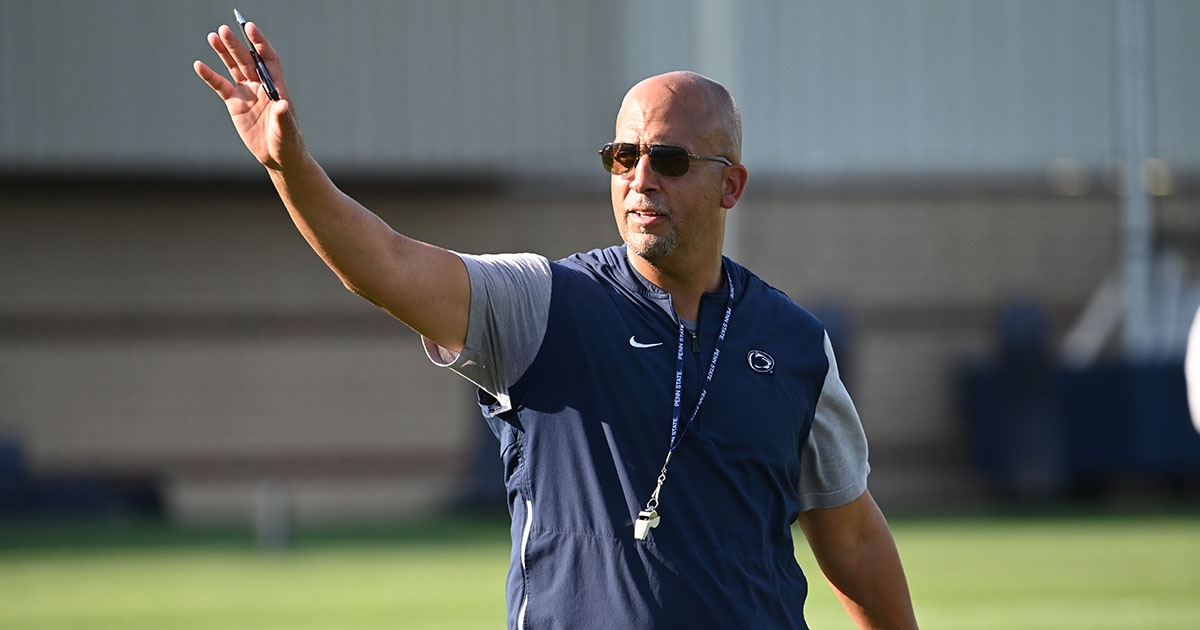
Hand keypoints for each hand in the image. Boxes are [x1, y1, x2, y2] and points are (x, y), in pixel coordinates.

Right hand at [194, 22, 300, 169]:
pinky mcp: (235, 104)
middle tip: (224, 30)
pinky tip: (199, 65)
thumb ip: (283, 117)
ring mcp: (247, 93)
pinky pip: (220, 86)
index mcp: (276, 87)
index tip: (249, 27)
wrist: (277, 157)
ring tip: (213, 36)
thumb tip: (283, 104)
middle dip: (236, 45)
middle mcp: (261, 86)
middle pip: (247, 59)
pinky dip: (210, 76)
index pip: (268, 58)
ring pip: (233, 68)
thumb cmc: (288, 143)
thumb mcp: (286, 131)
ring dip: (223, 52)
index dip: (259, 42)